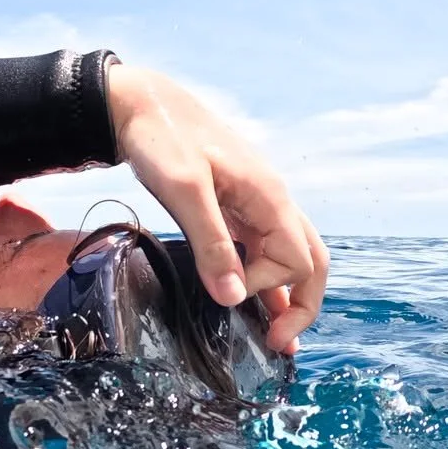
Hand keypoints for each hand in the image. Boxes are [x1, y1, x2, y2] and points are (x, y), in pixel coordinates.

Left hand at [105, 64, 327, 354]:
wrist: (136, 103)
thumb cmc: (160, 139)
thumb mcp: (184, 191)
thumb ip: (212, 244)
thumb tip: (235, 299)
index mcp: (270, 197)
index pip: (297, 260)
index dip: (271, 287)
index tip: (230, 298)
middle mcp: (271, 201)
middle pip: (310, 261)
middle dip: (303, 304)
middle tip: (280, 345)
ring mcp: (252, 202)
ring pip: (287, 254)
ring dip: (285, 294)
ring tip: (273, 334)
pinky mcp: (230, 204)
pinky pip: (258, 245)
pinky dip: (260, 274)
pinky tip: (246, 296)